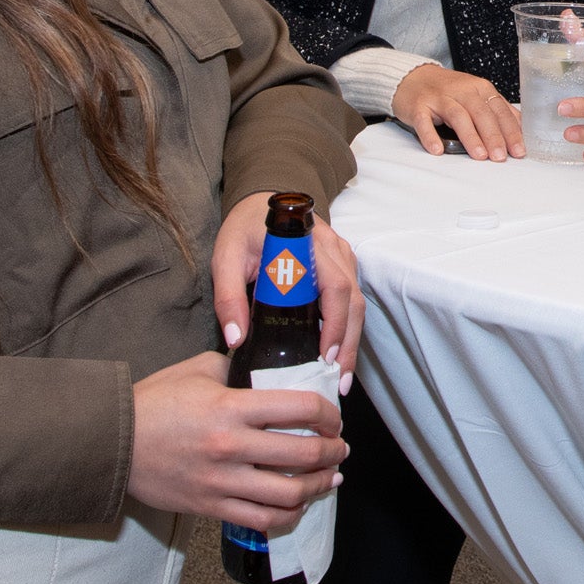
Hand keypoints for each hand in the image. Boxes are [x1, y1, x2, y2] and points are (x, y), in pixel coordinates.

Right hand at [127, 351, 346, 526]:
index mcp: (231, 407)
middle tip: (340, 448)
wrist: (112, 443)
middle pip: (302, 454)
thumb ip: (237, 367)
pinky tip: (298, 504)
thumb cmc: (154, 402)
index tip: (333, 417)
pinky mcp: (210, 506)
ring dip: (318, 486)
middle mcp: (231, 447)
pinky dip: (287, 515)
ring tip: (330, 478)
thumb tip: (269, 369)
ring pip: (288, 494)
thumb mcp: (197, 369)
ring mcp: (221, 482)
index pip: (299, 409)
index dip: (328, 414)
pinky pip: (260, 519)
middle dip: (332, 452)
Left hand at [213, 192, 365, 391]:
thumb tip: (236, 339)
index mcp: (308, 245)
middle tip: (340, 380)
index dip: (335, 323)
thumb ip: (228, 297)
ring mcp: (342, 256)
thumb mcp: (226, 258)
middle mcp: (333, 249)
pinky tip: (337, 352)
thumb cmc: (245, 230)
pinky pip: (352, 298)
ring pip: (357, 302)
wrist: (262, 203)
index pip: (335, 286)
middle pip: (354, 300)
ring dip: (352, 339)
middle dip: (349, 343)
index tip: (326, 356)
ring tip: (341, 375)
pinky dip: (348, 327)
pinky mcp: (343, 265)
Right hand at [392, 64, 525, 161]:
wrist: (413, 78)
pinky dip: (431, 136)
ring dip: (470, 136)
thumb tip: (521, 128)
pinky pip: (424, 121)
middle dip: (493, 136)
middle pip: (481, 113)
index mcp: (479, 88)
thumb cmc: (448, 91)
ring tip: (480, 155)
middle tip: (500, 156)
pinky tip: (438, 149)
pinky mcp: (418, 106)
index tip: (518, 150)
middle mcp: (461, 90)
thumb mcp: (476, 95)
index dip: (510, 131)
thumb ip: (497, 110)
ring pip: (458, 116)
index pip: (499, 110)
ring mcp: (439, 98)